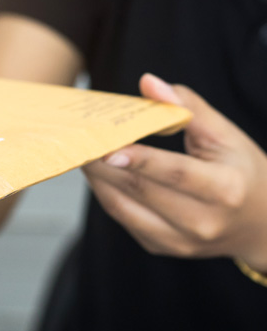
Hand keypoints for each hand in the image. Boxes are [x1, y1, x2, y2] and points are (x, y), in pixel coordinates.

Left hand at [82, 73, 266, 272]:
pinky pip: (124, 219)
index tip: (108, 148)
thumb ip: (186, 106)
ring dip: (97, 179)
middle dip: (104, 164)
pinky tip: (98, 172)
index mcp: (225, 189)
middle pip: (141, 190)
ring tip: (82, 152)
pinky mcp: (163, 248)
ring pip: (124, 208)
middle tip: (80, 139)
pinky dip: (106, 193)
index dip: (140, 160)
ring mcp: (181, 241)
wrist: (261, 225)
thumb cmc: (241, 171)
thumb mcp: (225, 134)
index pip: (176, 173)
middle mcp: (203, 222)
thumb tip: (147, 82)